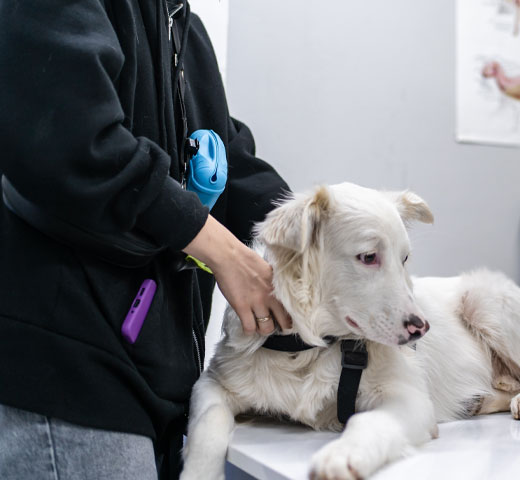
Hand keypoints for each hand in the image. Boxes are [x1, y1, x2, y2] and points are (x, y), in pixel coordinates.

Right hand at [183, 215, 291, 334]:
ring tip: (259, 325)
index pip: (292, 309)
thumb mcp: (268, 270)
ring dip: (263, 329)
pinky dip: (249, 330)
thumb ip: (274, 283)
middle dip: (280, 327)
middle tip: (275, 325)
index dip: (289, 317)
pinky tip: (247, 325)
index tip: (285, 320)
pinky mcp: (242, 307)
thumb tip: (277, 292)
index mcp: (278, 287)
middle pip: (283, 323)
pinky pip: (249, 328)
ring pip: (266, 328)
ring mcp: (256, 303)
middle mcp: (270, 296)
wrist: (229, 256)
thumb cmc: (245, 260)